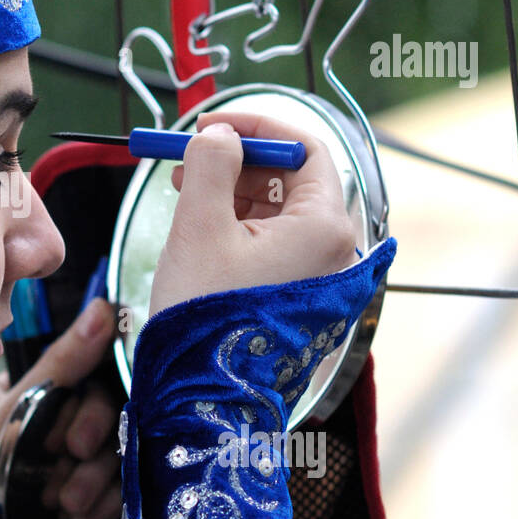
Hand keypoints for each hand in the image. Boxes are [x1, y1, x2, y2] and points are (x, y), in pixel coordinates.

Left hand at [0, 296, 121, 518]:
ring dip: (95, 479)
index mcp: (56, 389)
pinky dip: (102, 506)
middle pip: (116, 412)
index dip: (94, 401)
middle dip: (95, 434)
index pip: (98, 375)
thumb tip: (105, 308)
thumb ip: (61, 366)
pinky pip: (124, 494)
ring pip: (123, 454)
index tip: (75, 429)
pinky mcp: (104, 497)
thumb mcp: (12, 411)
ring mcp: (94, 459)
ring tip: (63, 502)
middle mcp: (80, 419)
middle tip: (71, 453)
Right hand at [148, 111, 359, 316]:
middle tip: (191, 155)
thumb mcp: (199, 225)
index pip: (305, 148)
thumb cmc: (206, 314)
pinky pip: (273, 244)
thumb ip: (211, 165)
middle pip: (291, 179)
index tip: (212, 123)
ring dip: (233, 190)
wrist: (205, 395)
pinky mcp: (296, 297)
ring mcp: (317, 277)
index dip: (257, 126)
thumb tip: (219, 134)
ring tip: (184, 189)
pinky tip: (199, 224)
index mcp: (324, 226)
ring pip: (278, 212)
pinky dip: (237, 224)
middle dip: (238, 159)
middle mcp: (333, 251)